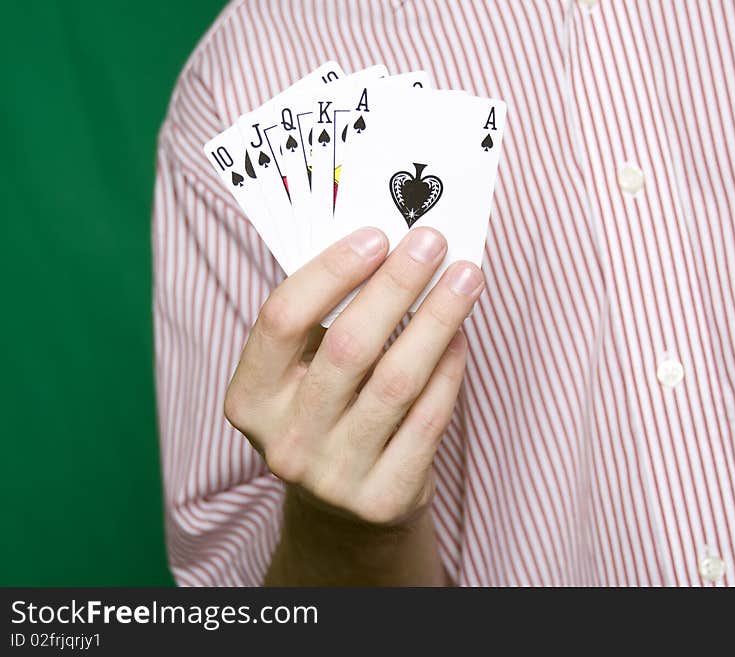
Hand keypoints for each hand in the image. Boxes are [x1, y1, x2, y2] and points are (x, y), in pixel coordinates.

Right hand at [224, 226, 483, 526]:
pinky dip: (449, 370)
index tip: (376, 235)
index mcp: (250, 398)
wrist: (338, 512)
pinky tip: (461, 334)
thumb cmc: (325, 417)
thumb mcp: (302, 376)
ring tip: (465, 277)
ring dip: (437, 319)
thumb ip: (326, 321)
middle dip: (396, 285)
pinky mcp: (382, 497)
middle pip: (347, 346)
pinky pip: (427, 420)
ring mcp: (333, 475)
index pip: (281, 320)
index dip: (330, 272)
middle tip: (432, 242)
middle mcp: (285, 440)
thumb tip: (386, 251)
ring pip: (396, 381)